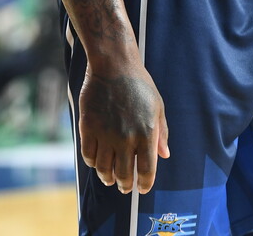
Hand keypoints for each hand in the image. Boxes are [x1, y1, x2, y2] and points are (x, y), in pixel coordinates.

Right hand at [78, 64, 169, 194]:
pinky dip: (93, 163)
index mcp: (147, 133)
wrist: (114, 64)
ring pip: (104, 169)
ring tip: (110, 178)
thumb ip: (161, 133)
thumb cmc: (139, 84)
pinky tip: (97, 162)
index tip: (142, 189)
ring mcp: (106, 133)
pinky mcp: (88, 127)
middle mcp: (126, 137)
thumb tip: (164, 155)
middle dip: (125, 185)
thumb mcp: (157, 106)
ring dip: (108, 178)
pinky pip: (88, 156)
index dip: (144, 185)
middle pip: (124, 175)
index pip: (147, 171)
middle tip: (124, 187)